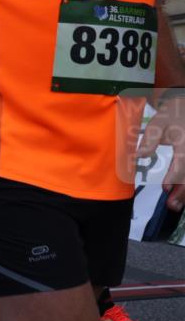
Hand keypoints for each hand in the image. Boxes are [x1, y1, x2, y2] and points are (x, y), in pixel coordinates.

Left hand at [138, 94, 184, 209]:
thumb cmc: (173, 114)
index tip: (164, 188)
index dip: (174, 177)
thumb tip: (139, 156)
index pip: (183, 162)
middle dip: (183, 191)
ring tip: (176, 205)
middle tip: (172, 205)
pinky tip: (180, 194)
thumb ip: (149, 139)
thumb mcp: (158, 122)